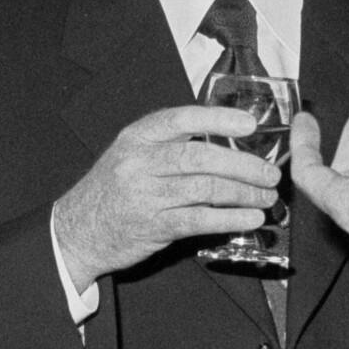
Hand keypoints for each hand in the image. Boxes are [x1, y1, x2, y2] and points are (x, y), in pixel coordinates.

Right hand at [50, 104, 282, 280]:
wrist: (78, 230)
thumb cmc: (113, 190)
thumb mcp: (132, 154)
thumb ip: (170, 145)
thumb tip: (226, 142)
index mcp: (138, 137)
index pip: (182, 119)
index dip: (218, 119)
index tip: (249, 124)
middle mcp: (140, 162)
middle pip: (200, 157)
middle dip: (243, 165)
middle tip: (270, 173)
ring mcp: (146, 195)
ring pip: (205, 188)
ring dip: (243, 193)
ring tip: (266, 197)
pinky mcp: (153, 226)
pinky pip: (199, 219)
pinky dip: (229, 219)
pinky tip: (249, 218)